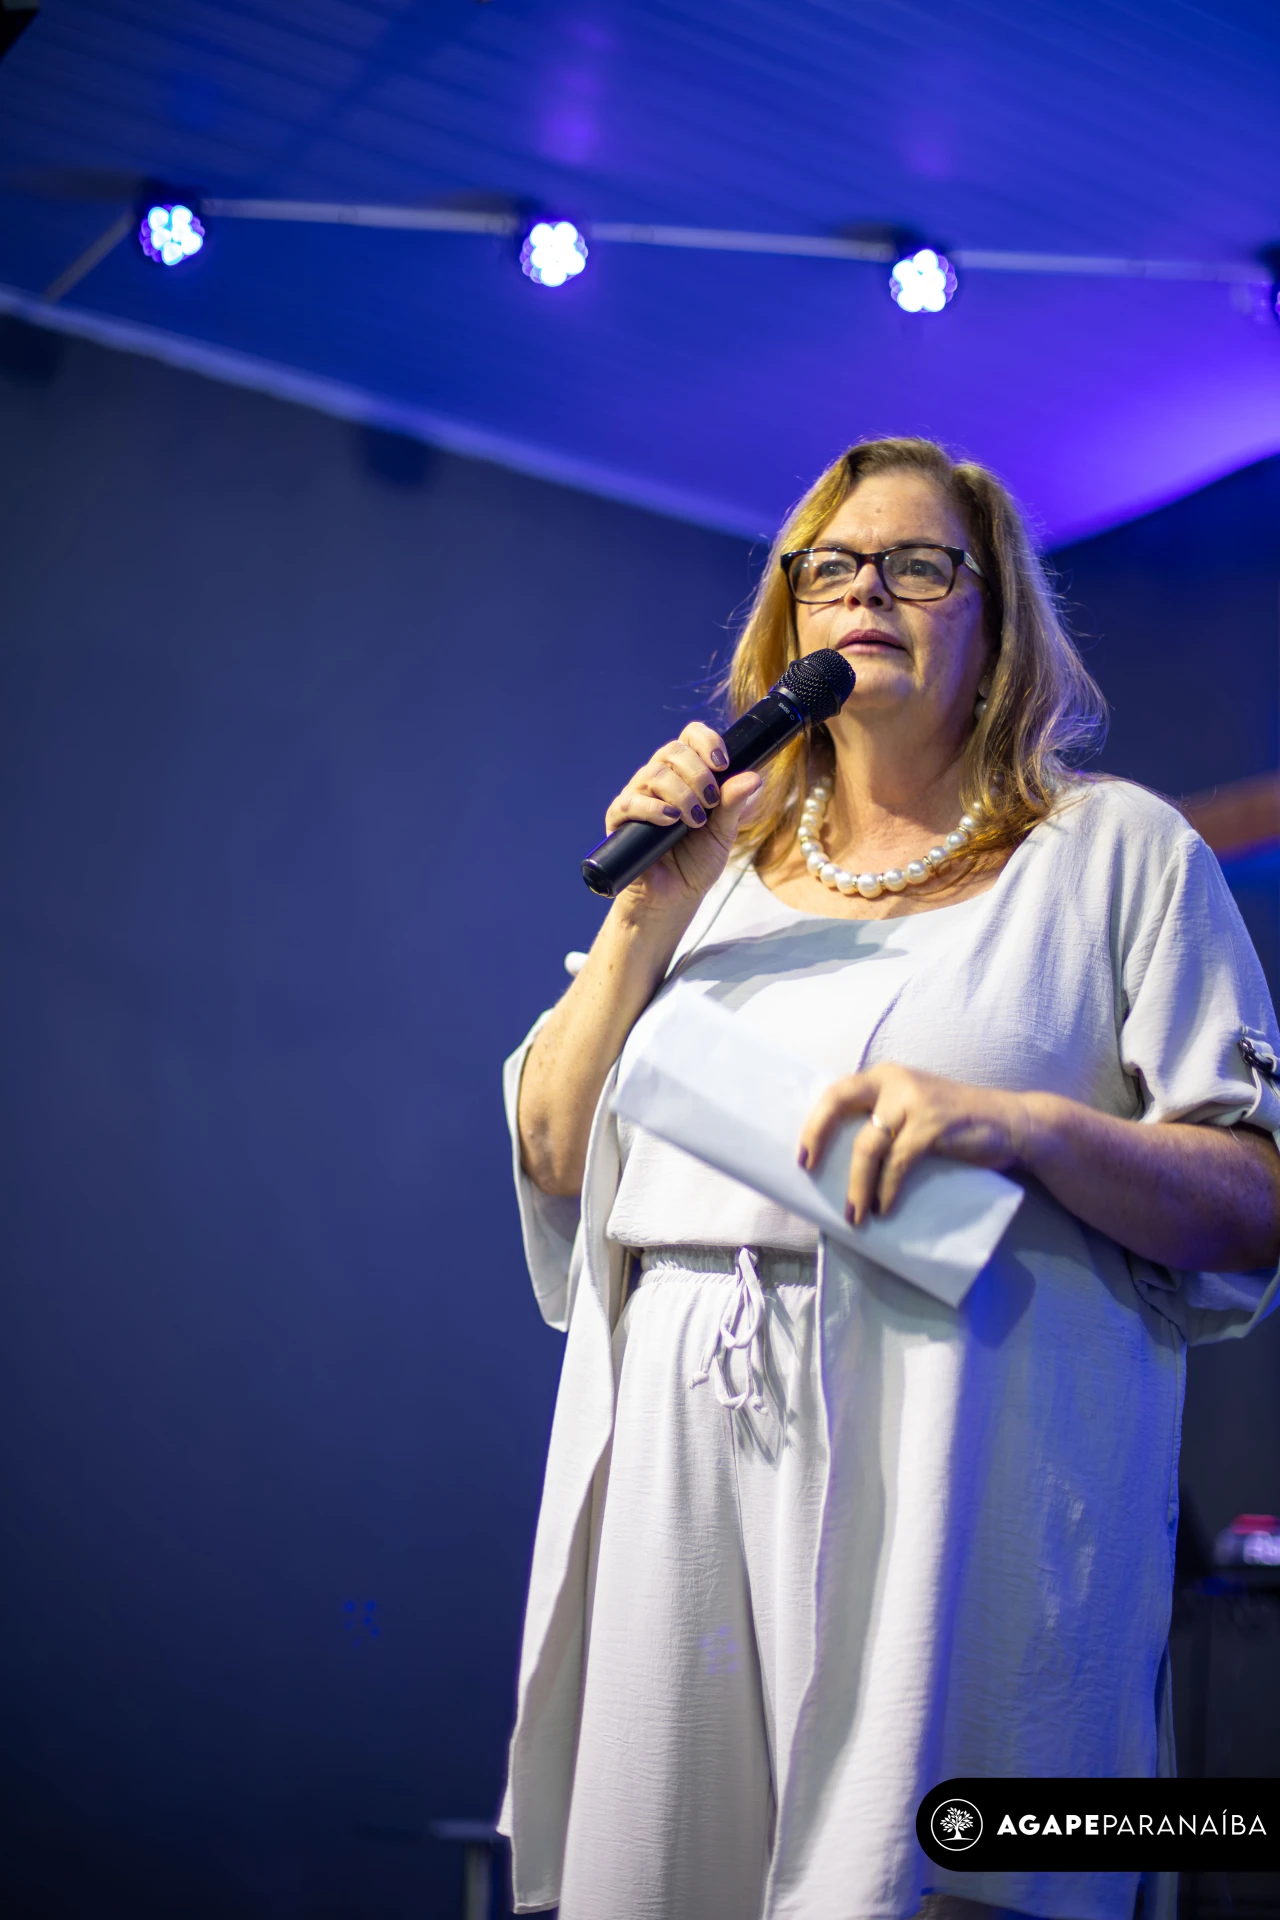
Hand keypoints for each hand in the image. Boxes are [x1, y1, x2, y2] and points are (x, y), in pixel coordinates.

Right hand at [604, 722, 761, 914]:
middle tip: (710, 803)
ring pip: (654, 774)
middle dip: (698, 773)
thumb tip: (754, 777)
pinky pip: (630, 801)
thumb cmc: (697, 862)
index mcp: (685, 775)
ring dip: (681, 794)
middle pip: (672, 751)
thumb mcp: (723, 833)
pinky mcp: (619, 819)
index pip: (690, 737)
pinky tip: (670, 820)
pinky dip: (653, 808)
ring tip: (695, 820)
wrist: (675, 897)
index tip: (722, 763)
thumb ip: (733, 804)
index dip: (706, 741)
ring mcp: (637, 797)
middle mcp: (659, 780)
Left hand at [797, 1063, 1029, 1224]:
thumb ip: (885, 1119)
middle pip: (839, 1102)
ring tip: (855, 1215)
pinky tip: (883, 1208)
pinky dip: (886, 1189)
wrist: (1012, 1123)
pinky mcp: (932, 1127)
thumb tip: (841, 1159)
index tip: (802, 1155)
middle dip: (816, 1135)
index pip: (837, 1092)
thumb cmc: (958, 1124)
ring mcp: (914, 1103)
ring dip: (857, 1185)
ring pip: (868, 1146)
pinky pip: (897, 1164)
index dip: (814, 1122)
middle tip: (808, 1169)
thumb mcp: (915, 1110)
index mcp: (885, 1077)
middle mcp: (895, 1082)